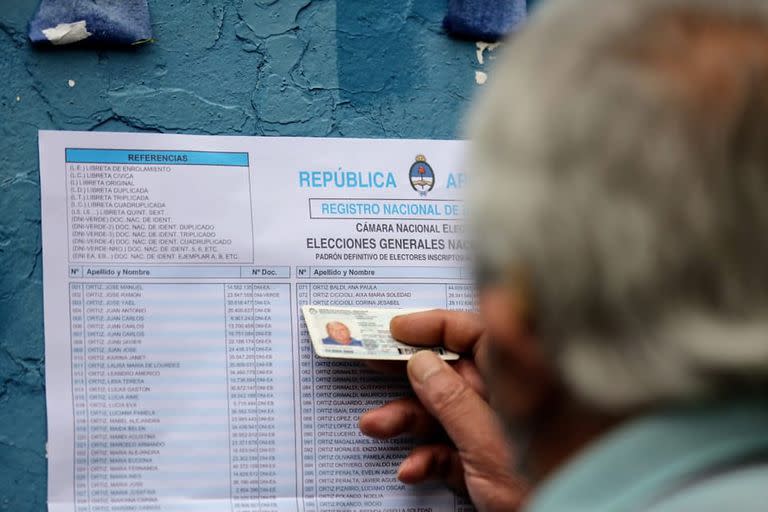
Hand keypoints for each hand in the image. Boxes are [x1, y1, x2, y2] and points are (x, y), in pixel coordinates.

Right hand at [359, 310, 529, 511]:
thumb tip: (420, 363)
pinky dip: (427, 458)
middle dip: (408, 374)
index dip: (432, 327)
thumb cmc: (542, 484)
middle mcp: (504, 399)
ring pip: (443, 413)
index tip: (395, 328)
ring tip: (375, 426)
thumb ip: (452, 400)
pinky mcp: (484, 464)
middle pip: (449, 373)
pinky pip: (449, 451)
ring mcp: (493, 431)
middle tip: (372, 363)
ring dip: (407, 420)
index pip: (473, 333)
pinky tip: (412, 469)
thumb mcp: (488, 441)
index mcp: (517, 380)